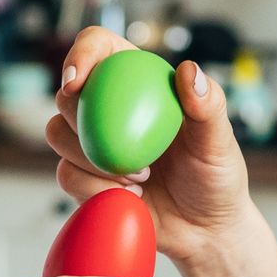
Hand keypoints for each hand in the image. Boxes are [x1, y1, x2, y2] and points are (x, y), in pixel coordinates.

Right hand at [47, 26, 256, 268]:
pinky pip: (67, 174)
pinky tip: (131, 197)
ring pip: (57, 134)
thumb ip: (209, 106)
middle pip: (67, 92)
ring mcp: (91, 141)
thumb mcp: (219, 142)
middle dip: (87, 122)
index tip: (76, 81)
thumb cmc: (215, 179)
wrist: (203, 229)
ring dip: (94, 161)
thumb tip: (188, 71)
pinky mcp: (83, 176)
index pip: (98, 47)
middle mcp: (109, 106)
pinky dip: (96, 189)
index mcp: (139, 80)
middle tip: (140, 159)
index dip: (80, 54)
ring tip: (142, 179)